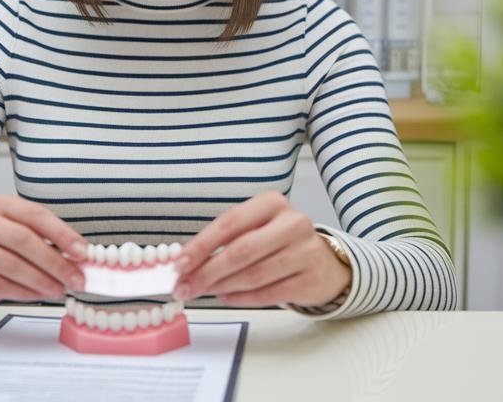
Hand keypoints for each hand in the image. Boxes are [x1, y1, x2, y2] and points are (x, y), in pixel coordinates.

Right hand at [0, 194, 87, 315]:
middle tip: (75, 278)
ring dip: (41, 280)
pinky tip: (38, 296)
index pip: (35, 215)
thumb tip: (80, 257)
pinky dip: (24, 292)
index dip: (61, 234)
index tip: (82, 252)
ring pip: (11, 264)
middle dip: (54, 261)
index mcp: (0, 205)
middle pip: (23, 239)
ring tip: (59, 290)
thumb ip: (48, 243)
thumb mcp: (20, 239)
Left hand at [172, 191, 351, 306]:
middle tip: (185, 287)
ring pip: (253, 275)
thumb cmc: (279, 243)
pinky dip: (241, 298)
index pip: (229, 223)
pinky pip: (268, 294)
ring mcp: (305, 251)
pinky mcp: (310, 279)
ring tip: (205, 291)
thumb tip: (185, 264)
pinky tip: (226, 296)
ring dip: (222, 286)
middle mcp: (292, 223)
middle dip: (207, 271)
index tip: (179, 264)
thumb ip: (224, 242)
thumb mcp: (255, 229)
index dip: (201, 245)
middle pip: (241, 251)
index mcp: (272, 203)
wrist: (324, 262)